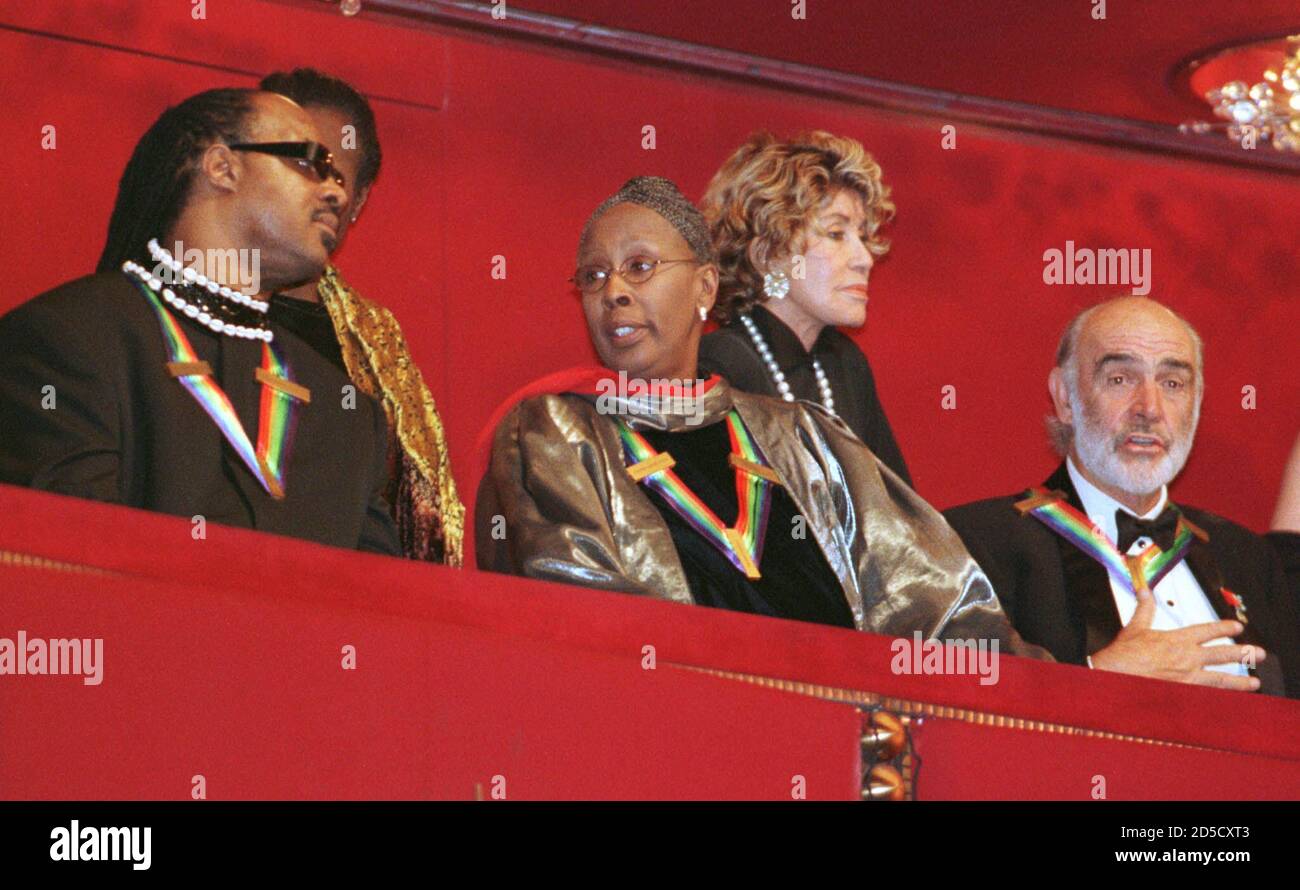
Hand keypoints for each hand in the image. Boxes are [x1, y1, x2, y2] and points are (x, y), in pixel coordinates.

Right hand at [1090, 585, 1263, 690]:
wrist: (1114, 676)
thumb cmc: (1123, 654)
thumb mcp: (1134, 627)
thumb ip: (1145, 608)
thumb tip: (1145, 590)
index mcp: (1177, 640)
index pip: (1207, 631)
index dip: (1224, 628)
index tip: (1237, 627)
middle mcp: (1187, 658)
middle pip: (1222, 654)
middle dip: (1243, 653)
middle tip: (1259, 653)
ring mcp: (1187, 678)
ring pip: (1220, 679)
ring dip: (1240, 681)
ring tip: (1255, 683)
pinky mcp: (1182, 693)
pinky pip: (1206, 695)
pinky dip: (1219, 698)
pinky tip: (1229, 701)